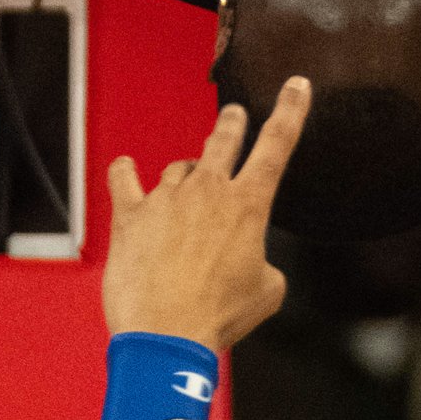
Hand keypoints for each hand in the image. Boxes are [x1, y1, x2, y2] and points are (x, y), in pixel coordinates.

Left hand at [101, 79, 308, 354]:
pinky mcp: (130, 215)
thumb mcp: (266, 292)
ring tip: (184, 193)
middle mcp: (207, 191)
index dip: (291, 110)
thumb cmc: (218, 316)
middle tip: (234, 115)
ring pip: (178, 168)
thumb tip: (251, 262)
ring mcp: (166, 199)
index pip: (277, 145)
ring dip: (185, 176)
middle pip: (223, 139)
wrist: (166, 334)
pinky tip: (126, 170)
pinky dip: (126, 174)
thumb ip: (263, 264)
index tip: (296, 85)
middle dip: (231, 123)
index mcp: (247, 205)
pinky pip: (124, 180)